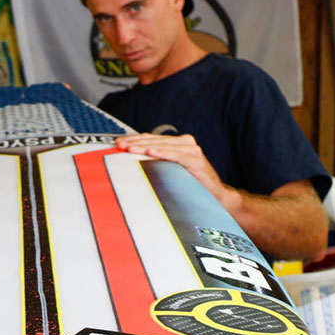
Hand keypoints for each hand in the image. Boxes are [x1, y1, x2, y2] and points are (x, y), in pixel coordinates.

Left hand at [113, 133, 229, 205]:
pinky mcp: (195, 160)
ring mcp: (191, 150)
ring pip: (162, 146)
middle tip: (119, 145)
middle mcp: (185, 143)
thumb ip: (159, 162)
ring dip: (144, 147)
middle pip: (155, 141)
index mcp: (179, 143)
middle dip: (135, 143)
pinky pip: (175, 156)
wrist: (216, 195)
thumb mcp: (172, 171)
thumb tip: (134, 160)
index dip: (135, 139)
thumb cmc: (192, 184)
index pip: (152, 139)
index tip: (118, 142)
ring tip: (129, 149)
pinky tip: (150, 153)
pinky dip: (162, 154)